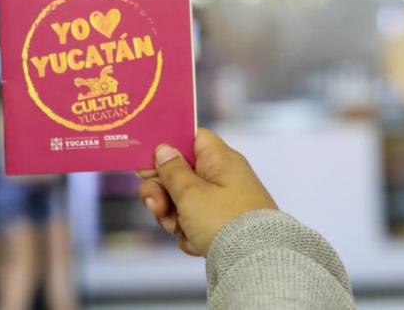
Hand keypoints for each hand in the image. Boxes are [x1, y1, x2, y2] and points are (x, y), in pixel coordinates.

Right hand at [138, 128, 276, 256]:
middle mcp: (223, 177)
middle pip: (180, 173)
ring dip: (172, 215)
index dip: (167, 149)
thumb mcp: (190, 193)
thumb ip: (172, 170)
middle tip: (157, 205)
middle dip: (162, 191)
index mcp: (220, 160)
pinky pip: (194, 222)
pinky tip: (195, 242)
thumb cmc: (224, 221)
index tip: (147, 165)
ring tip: (177, 228)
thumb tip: (164, 149)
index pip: (191, 139)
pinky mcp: (222, 225)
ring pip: (183, 200)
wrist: (255, 264)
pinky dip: (189, 232)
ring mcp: (223, 202)